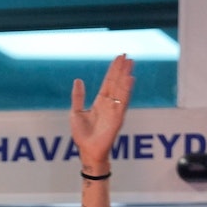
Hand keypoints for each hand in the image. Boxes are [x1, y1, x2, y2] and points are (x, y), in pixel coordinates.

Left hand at [70, 54, 134, 170]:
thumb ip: (78, 97)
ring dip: (125, 76)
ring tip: (130, 63)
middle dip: (121, 69)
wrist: (87, 151)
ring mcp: (115, 110)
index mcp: (100, 102)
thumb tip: (78, 80)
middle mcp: (109, 104)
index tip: (119, 58)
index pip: (108, 82)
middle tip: (127, 55)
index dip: (113, 70)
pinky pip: (123, 101)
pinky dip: (126, 90)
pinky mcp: (118, 117)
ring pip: (121, 89)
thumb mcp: (76, 112)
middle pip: (116, 83)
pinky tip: (130, 79)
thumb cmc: (82, 135)